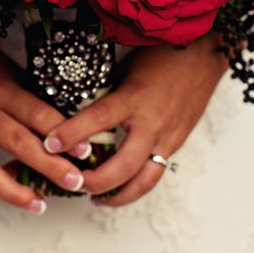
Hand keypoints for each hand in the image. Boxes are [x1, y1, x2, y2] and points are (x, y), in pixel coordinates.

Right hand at [0, 26, 90, 213]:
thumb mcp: (11, 73)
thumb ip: (31, 100)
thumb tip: (66, 128)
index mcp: (0, 89)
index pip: (36, 115)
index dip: (62, 135)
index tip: (85, 150)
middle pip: (19, 143)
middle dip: (50, 167)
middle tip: (75, 182)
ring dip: (17, 190)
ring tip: (40, 203)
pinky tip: (16, 195)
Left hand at [43, 32, 227, 206]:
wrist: (204, 54)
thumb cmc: (161, 54)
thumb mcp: (126, 68)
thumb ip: (106, 93)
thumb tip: (76, 111)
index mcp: (134, 97)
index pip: (98, 120)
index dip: (71, 134)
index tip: (49, 144)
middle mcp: (152, 123)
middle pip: (122, 166)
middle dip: (94, 182)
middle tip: (72, 183)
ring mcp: (168, 137)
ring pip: (143, 181)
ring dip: (118, 196)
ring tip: (95, 199)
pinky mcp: (177, 143)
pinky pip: (156, 172)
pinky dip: (136, 184)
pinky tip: (120, 186)